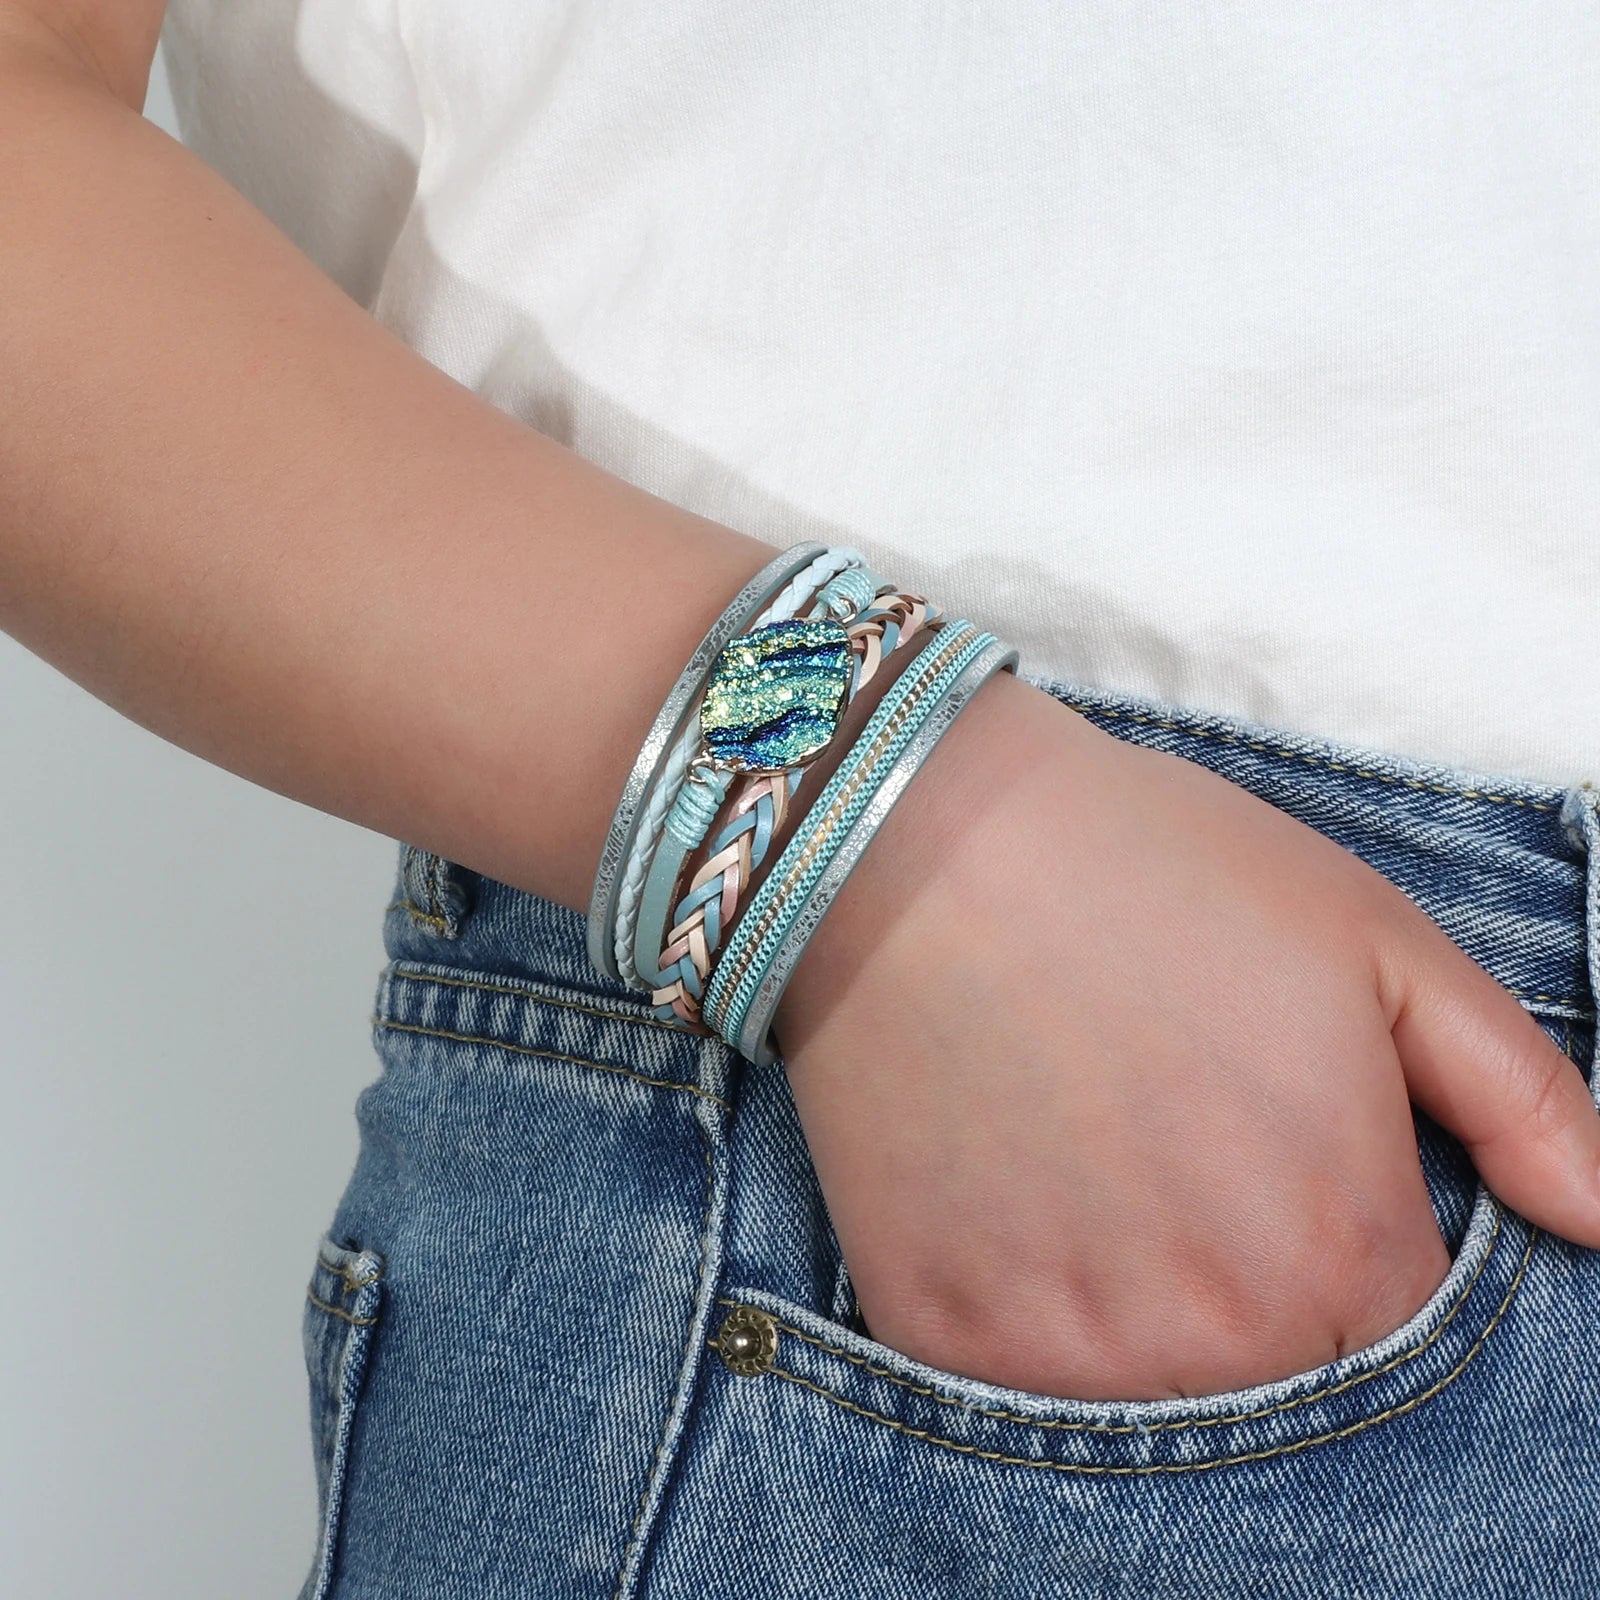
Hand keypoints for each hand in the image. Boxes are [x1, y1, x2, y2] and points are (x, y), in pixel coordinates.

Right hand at [771, 670, 1599, 1400]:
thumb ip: (1520, 1097)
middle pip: (1276, 1373)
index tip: (1272, 1144)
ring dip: (1134, 1296)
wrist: (916, 846)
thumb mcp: (1374, 942)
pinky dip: (1022, 1296)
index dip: (1344, 1229)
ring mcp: (1063, 1352)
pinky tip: (1006, 1180)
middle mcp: (1211, 1337)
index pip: (1400, 1330)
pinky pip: (1014, 1376)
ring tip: (1085, 1148)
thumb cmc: (1153, 872)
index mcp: (1338, 1248)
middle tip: (1167, 1130)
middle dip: (1246, 1270)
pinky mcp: (941, 1335)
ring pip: (1147, 1391)